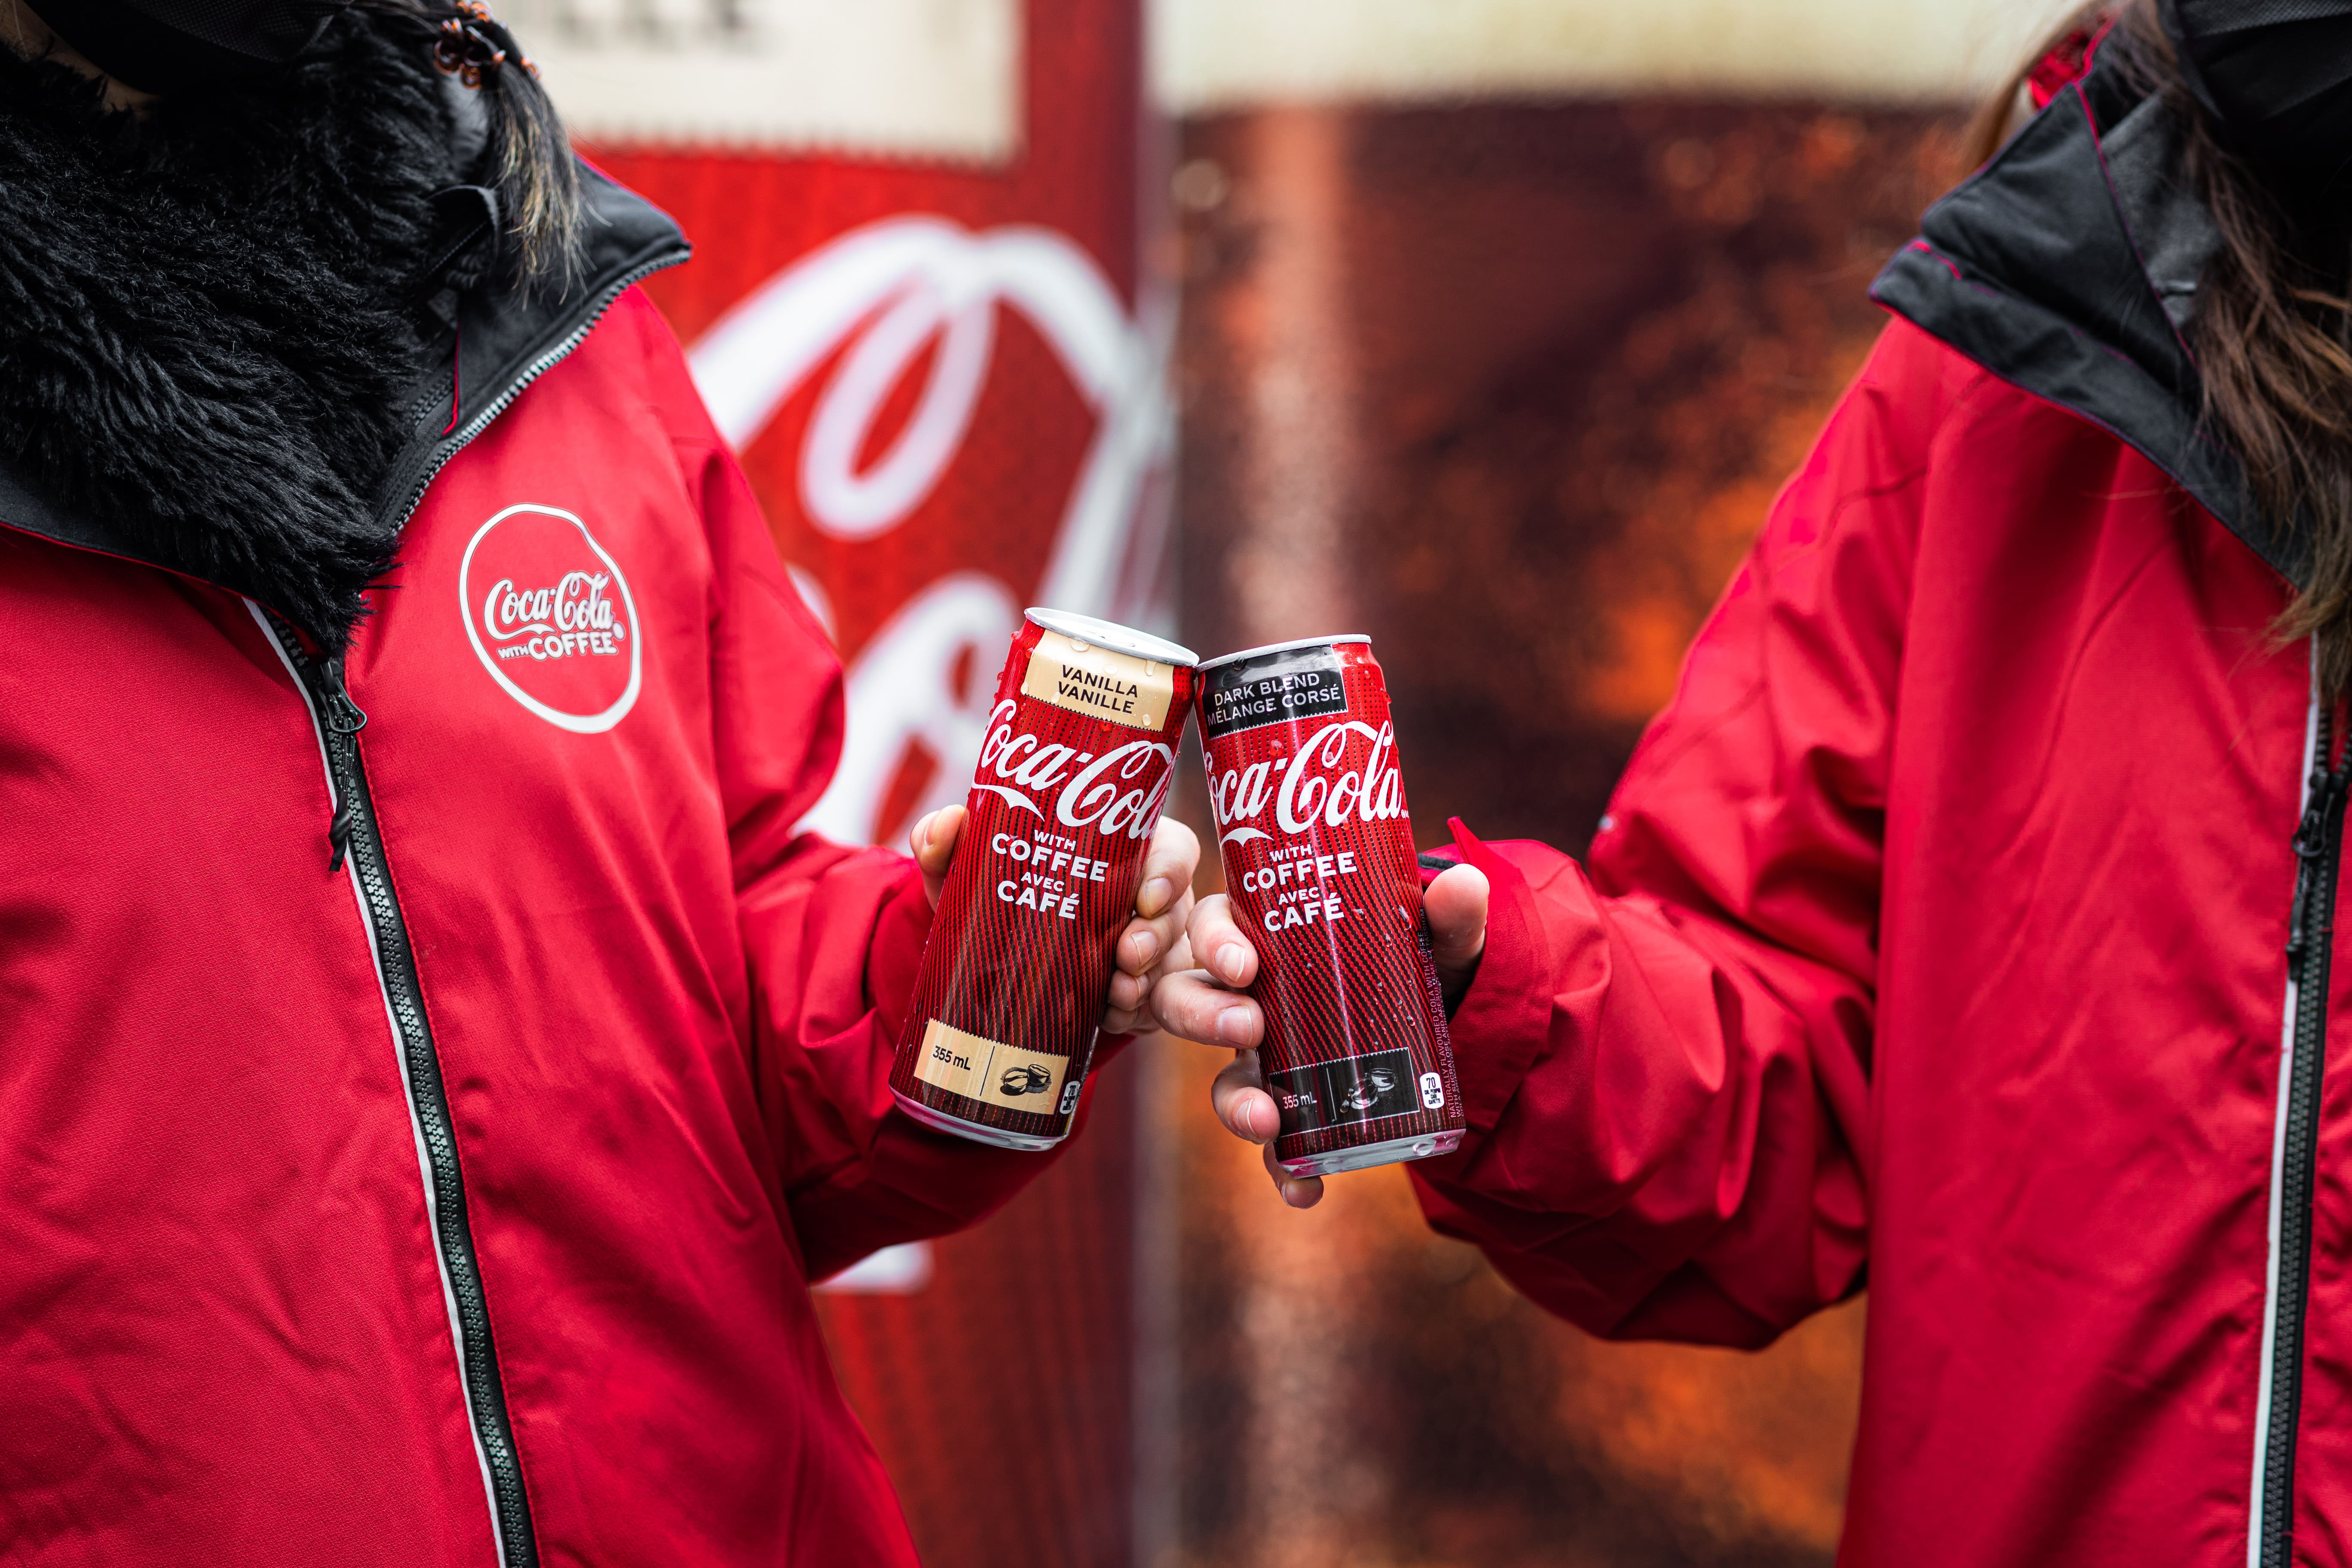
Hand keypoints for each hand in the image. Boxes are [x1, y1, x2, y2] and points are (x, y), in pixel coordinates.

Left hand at [910, 805, 1202, 1033]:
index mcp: (1123, 853)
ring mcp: (1147, 949)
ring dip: (1147, 978)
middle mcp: (1144, 900)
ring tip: (1117, 993)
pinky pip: (1152, 1005)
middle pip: (1175, 910)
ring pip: (1169, 961)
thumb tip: (948, 823)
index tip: (1146, 896)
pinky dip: (1133, 1011)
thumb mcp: (964, 872)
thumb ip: (946, 843)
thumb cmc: (990, 898)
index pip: (1171, 849)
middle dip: (1157, 934)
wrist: (983, 964)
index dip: (1169, 870)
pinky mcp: (1137, 992)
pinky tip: (1112, 1015)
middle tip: (1127, 954)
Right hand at [1151, 862, 1490, 1208]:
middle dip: (1204, 1016)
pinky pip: (1274, 1145)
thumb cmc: (1421, 964)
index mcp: (1272, 937)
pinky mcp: (1295, 1111)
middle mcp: (1254, 997)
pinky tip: (1304, 1192)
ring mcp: (1267, 1059)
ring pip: (1222, 1079)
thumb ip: (1450, 915)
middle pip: (1192, 998)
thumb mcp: (1437, 940)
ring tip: (1265, 1123)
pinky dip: (1285, 1171)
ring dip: (1235, 1103)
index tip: (1244, 964)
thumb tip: (1464, 882)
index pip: (1218, 924)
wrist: (1450, 1034)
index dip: (1215, 941)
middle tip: (1248, 1030)